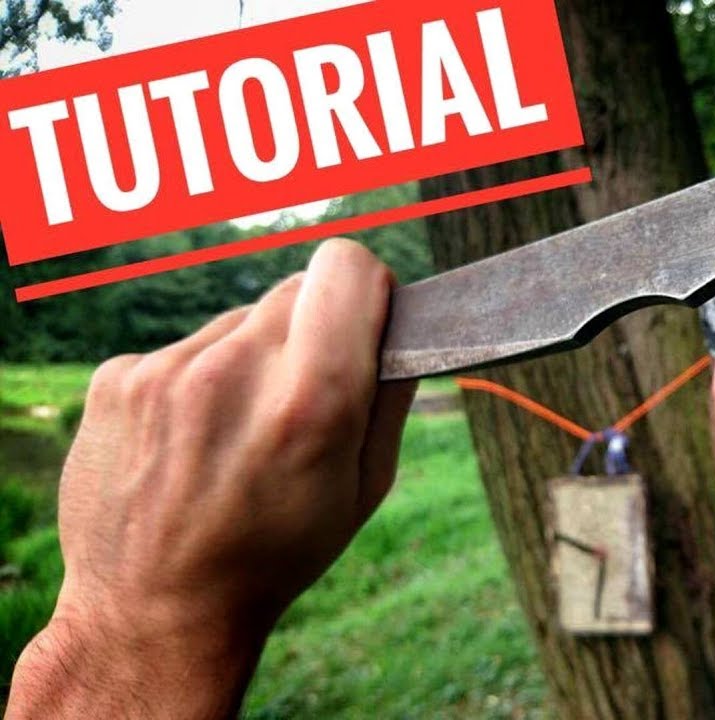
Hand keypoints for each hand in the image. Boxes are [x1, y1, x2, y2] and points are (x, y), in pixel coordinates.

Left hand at [6, 239, 416, 718]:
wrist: (153, 610)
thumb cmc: (274, 554)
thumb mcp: (365, 489)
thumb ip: (389, 396)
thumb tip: (401, 324)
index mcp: (311, 401)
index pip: (345, 267)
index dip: (364, 290)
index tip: (362, 323)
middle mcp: (234, 372)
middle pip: (294, 290)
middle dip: (311, 331)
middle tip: (300, 399)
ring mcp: (166, 372)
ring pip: (237, 323)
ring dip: (249, 362)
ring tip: (236, 437)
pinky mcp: (117, 379)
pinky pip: (182, 350)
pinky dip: (195, 383)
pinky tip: (190, 444)